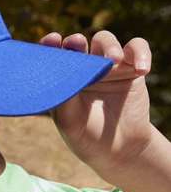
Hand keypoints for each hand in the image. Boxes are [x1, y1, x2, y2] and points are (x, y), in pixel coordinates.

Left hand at [39, 30, 152, 181]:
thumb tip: (59, 75)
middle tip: (76, 43)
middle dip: (76, 42)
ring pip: (105, 41)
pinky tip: (142, 69)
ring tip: (113, 60)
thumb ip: (64, 98)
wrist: (117, 150)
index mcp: (62, 79)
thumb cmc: (87, 137)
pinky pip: (136, 49)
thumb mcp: (70, 121)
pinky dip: (141, 54)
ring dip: (108, 46)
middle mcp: (82, 68)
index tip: (50, 41)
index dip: (50, 45)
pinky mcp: (131, 68)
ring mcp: (107, 66)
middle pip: (78, 44)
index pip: (54, 56)